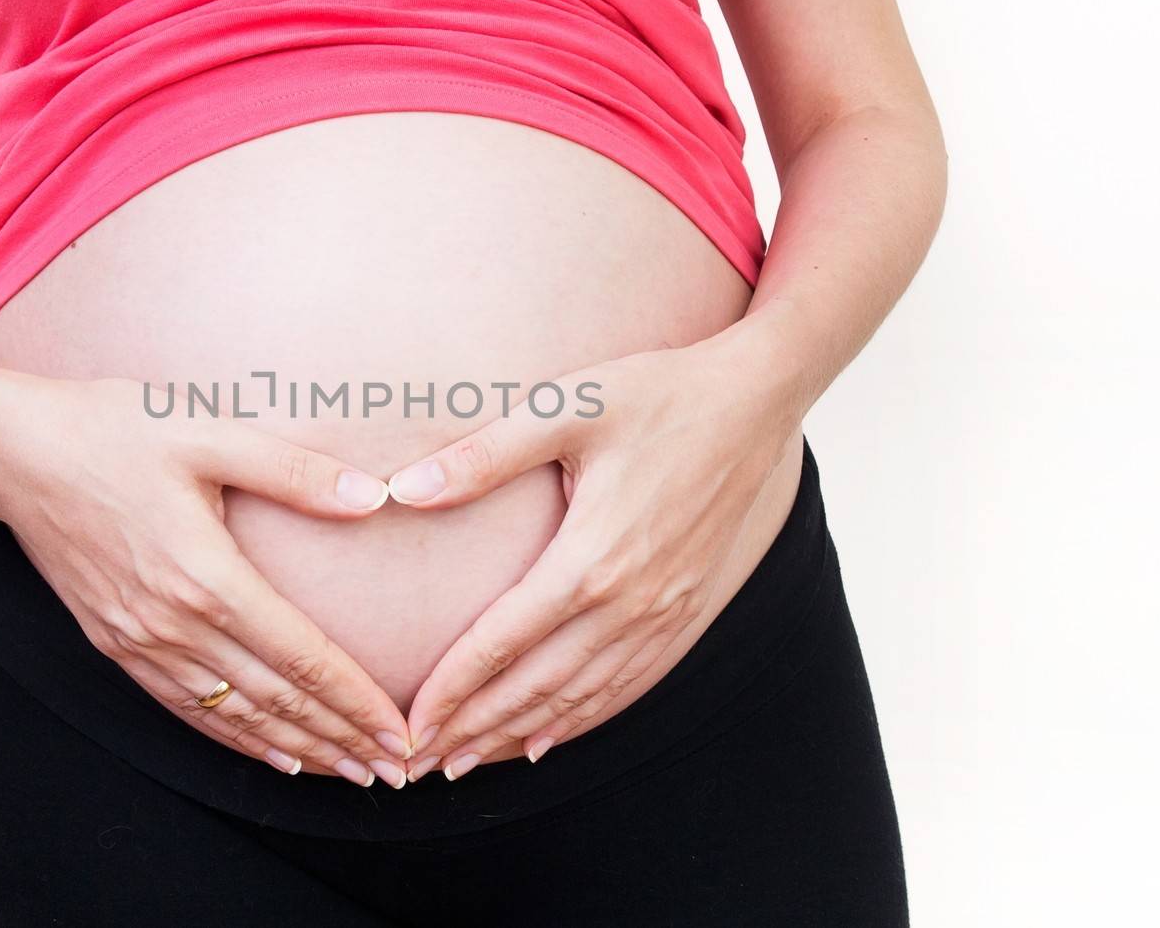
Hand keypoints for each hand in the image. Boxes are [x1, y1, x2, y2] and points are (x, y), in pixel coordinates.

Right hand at [0, 370, 413, 787]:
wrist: (14, 450)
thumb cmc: (111, 428)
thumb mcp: (206, 431)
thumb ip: (294, 470)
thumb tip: (374, 497)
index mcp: (205, 575)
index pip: (301, 657)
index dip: (355, 701)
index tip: (400, 733)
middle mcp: (172, 623)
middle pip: (275, 700)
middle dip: (341, 740)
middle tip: (397, 770)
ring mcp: (139, 641)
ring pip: (233, 716)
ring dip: (296, 749)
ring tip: (348, 774)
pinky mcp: (114, 643)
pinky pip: (185, 708)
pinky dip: (234, 738)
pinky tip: (271, 753)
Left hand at [386, 337, 801, 781]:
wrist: (754, 400)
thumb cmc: (655, 394)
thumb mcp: (565, 406)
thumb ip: (484, 454)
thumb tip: (404, 489)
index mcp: (591, 558)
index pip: (502, 645)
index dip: (451, 691)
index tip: (409, 725)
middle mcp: (630, 602)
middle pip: (536, 688)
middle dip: (473, 731)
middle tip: (418, 765)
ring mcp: (663, 612)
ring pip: (580, 698)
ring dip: (519, 734)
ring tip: (467, 762)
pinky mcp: (686, 609)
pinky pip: (626, 684)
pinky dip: (580, 719)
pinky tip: (547, 738)